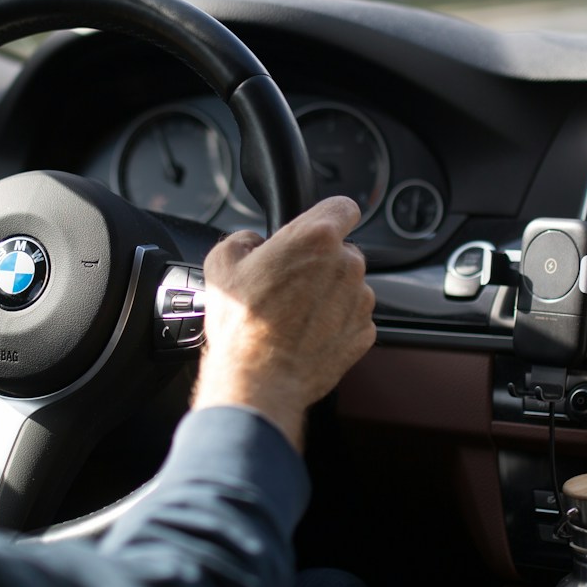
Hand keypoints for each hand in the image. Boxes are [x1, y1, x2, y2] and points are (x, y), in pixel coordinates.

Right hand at [191, 196, 375, 450]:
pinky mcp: (365, 331)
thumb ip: (242, 239)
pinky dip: (336, 322)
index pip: (343, 207)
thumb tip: (253, 242)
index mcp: (316, 238)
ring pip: (349, 284)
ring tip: (295, 314)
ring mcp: (360, 300)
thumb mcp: (221, 263)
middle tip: (290, 282)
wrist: (259, 379)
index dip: (328, 216)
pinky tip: (307, 333)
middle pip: (343, 250)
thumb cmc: (241, 324)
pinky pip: (352, 316)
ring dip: (329, 292)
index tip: (317, 229)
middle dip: (322, 261)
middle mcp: (347, 264)